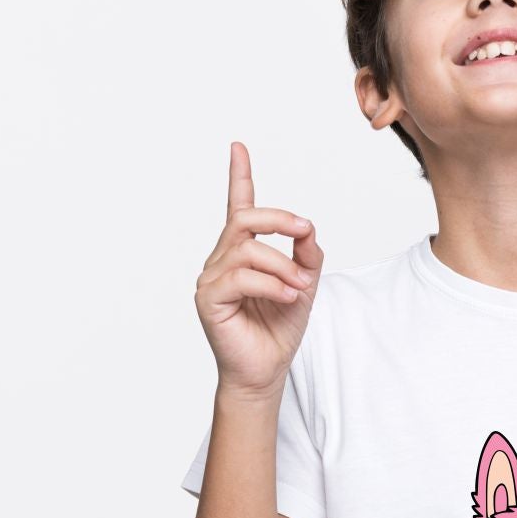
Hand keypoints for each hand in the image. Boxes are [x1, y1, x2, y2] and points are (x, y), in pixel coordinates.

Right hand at [194, 141, 322, 397]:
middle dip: (278, 218)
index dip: (239, 175)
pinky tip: (289, 295)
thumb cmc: (278, 328)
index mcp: (243, 252)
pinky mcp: (209, 299)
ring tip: (298, 286)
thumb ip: (307, 253)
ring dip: (281, 263)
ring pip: (247, 248)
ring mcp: (212, 278)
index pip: (238, 206)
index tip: (238, 147)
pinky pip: (241, 276)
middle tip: (304, 231)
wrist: (266, 370)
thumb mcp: (304, 282)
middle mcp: (222, 259)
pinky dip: (272, 283)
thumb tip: (307, 228)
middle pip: (244, 218)